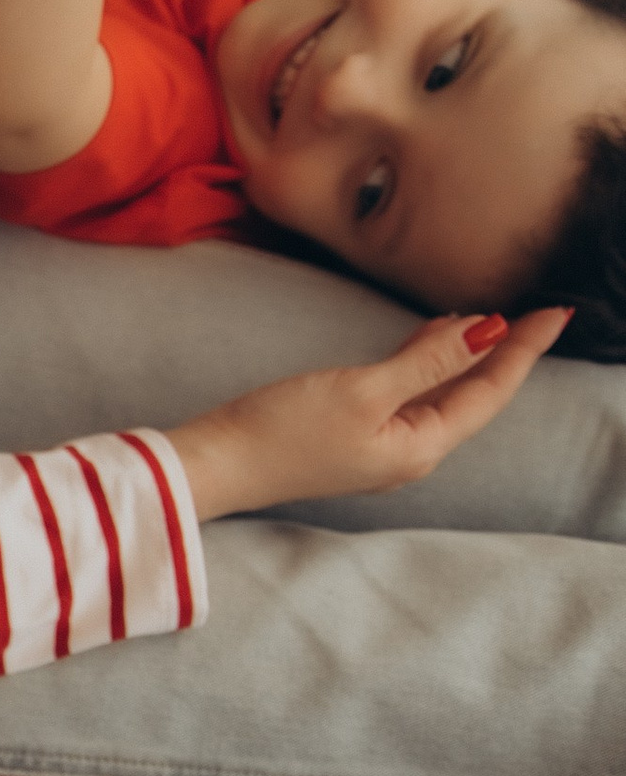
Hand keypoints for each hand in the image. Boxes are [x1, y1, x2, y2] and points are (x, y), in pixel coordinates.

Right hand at [167, 307, 569, 520]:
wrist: (219, 464)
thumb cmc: (282, 431)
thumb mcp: (361, 390)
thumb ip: (424, 362)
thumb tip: (483, 334)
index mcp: (421, 446)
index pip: (490, 391)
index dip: (524, 350)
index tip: (556, 313)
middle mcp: (411, 451)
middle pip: (475, 395)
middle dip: (507, 353)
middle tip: (541, 311)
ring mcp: (383, 445)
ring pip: (443, 393)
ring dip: (469, 356)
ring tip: (496, 318)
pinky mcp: (357, 433)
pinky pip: (411, 394)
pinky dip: (429, 363)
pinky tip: (434, 338)